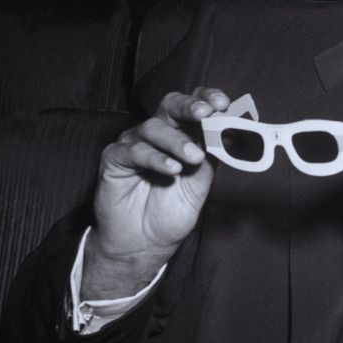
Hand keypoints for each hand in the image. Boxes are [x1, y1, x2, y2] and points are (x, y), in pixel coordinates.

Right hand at [84, 88, 228, 298]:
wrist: (145, 244)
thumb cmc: (171, 211)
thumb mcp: (200, 184)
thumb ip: (211, 158)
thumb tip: (229, 133)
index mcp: (181, 133)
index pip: (193, 105)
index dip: (206, 98)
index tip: (223, 103)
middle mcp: (157, 134)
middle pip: (170, 106)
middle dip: (190, 106)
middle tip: (206, 114)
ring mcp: (133, 144)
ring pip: (153, 127)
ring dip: (177, 140)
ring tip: (193, 157)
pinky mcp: (113, 159)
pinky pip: (133, 151)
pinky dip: (155, 158)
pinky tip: (172, 170)